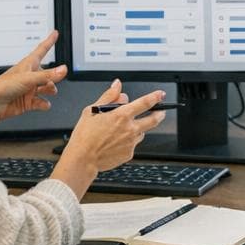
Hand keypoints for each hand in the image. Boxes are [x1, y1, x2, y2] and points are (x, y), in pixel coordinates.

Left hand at [0, 31, 65, 136]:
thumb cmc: (2, 86)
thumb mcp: (28, 78)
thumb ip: (47, 75)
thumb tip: (63, 69)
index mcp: (28, 64)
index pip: (42, 49)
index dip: (49, 41)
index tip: (55, 33)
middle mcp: (29, 76)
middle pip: (48, 73)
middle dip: (53, 77)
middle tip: (55, 80)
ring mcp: (29, 89)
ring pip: (47, 87)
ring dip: (50, 89)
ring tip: (50, 91)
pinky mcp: (28, 101)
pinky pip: (41, 102)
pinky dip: (44, 103)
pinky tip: (44, 104)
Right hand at [54, 81, 169, 192]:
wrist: (83, 159)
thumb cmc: (84, 135)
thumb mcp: (92, 110)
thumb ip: (108, 96)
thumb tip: (117, 86)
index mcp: (121, 115)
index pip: (144, 103)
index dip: (155, 97)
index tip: (160, 94)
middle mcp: (129, 129)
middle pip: (153, 120)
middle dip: (159, 114)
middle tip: (160, 112)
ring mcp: (131, 142)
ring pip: (142, 132)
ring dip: (138, 129)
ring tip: (124, 130)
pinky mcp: (129, 154)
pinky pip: (133, 145)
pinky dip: (129, 141)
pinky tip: (116, 141)